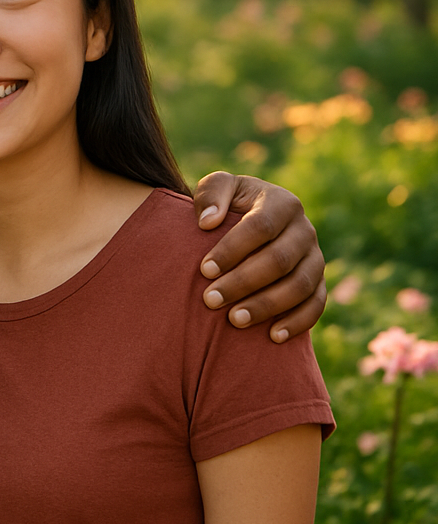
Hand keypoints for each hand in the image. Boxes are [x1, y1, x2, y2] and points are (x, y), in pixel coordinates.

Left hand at [192, 172, 326, 343]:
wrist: (249, 220)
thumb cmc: (227, 205)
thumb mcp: (217, 187)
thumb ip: (211, 194)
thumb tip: (208, 221)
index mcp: (282, 203)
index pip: (260, 227)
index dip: (233, 249)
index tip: (204, 270)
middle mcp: (305, 230)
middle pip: (279, 260)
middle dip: (243, 282)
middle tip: (210, 300)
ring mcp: (316, 258)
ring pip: (300, 285)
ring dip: (267, 305)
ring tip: (234, 320)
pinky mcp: (319, 283)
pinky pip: (317, 305)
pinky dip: (298, 322)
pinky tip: (273, 336)